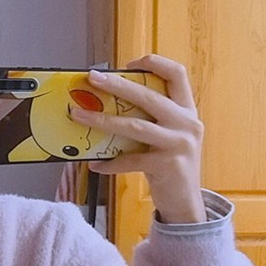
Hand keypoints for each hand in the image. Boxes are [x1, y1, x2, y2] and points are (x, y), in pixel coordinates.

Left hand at [70, 54, 205, 223]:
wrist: (186, 203)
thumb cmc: (170, 166)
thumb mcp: (168, 136)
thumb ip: (151, 119)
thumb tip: (107, 104)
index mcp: (187, 110)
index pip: (177, 74)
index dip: (154, 63)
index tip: (128, 63)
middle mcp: (187, 123)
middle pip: (148, 96)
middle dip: (117, 84)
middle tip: (92, 78)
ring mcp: (179, 144)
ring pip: (135, 126)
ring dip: (103, 120)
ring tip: (78, 116)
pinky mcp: (167, 166)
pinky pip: (131, 160)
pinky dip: (110, 163)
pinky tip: (95, 164)